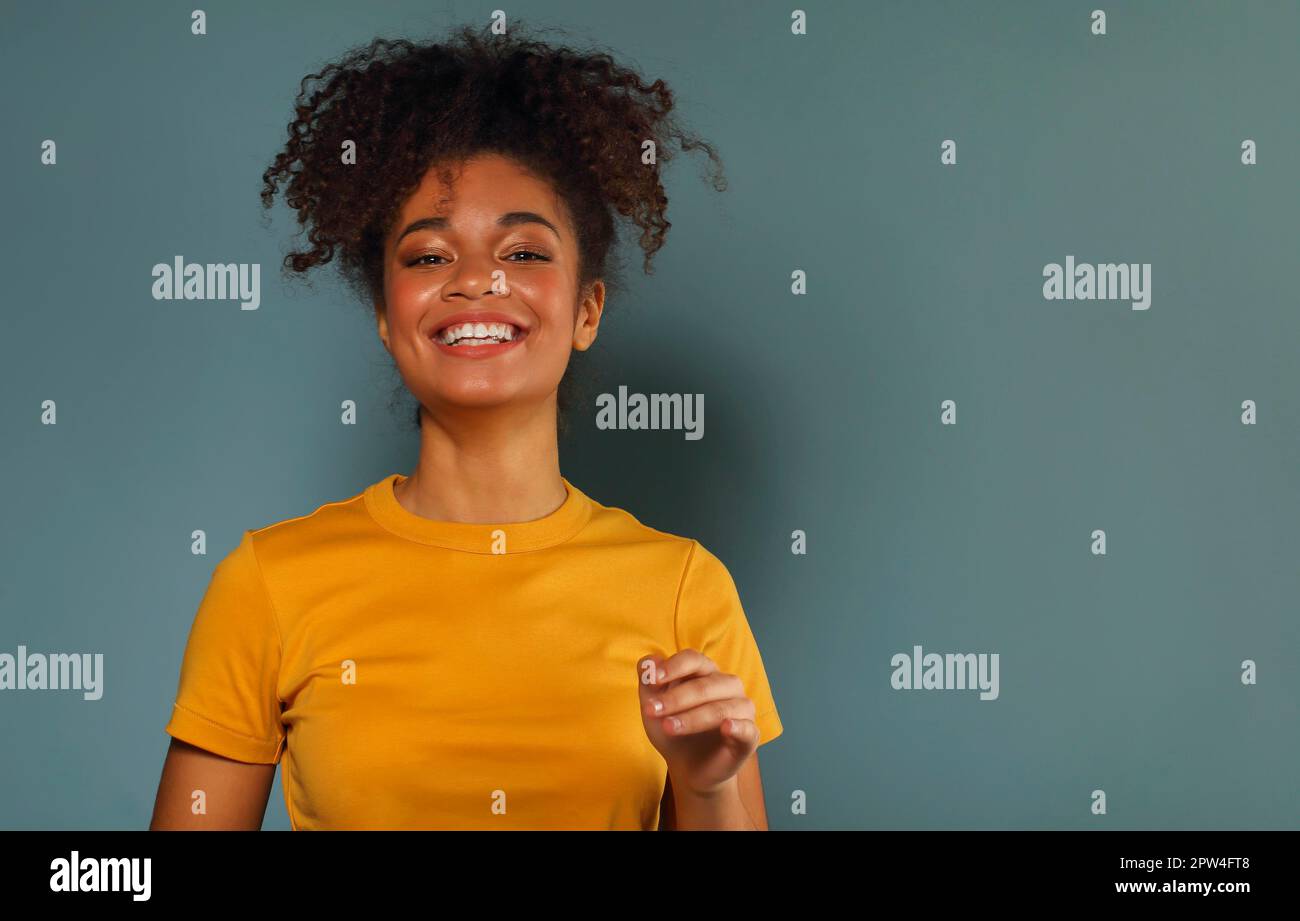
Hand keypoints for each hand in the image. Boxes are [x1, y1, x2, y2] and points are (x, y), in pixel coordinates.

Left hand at [636, 649, 759, 797]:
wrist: (687, 766)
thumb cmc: (672, 727)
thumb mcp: (653, 705)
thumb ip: (648, 681)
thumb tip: (648, 662)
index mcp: (706, 672)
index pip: (694, 660)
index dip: (674, 667)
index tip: (653, 679)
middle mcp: (728, 686)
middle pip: (704, 685)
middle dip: (676, 698)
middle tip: (651, 710)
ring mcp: (742, 710)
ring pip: (720, 708)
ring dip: (692, 718)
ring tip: (668, 727)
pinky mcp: (750, 736)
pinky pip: (748, 728)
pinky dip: (738, 726)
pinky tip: (726, 728)